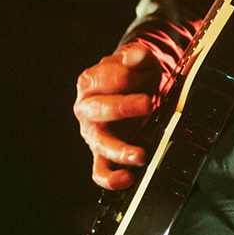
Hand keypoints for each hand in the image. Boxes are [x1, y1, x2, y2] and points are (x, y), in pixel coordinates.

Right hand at [72, 44, 164, 190]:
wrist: (136, 93)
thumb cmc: (135, 78)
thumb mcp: (139, 63)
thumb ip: (138, 57)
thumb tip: (137, 56)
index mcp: (89, 82)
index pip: (103, 78)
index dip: (127, 76)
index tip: (147, 73)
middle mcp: (86, 109)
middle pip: (99, 110)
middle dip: (123, 107)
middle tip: (148, 103)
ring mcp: (93, 134)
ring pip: (100, 144)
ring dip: (119, 150)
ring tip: (140, 155)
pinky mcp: (102, 154)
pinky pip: (100, 171)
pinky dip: (110, 179)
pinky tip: (127, 179)